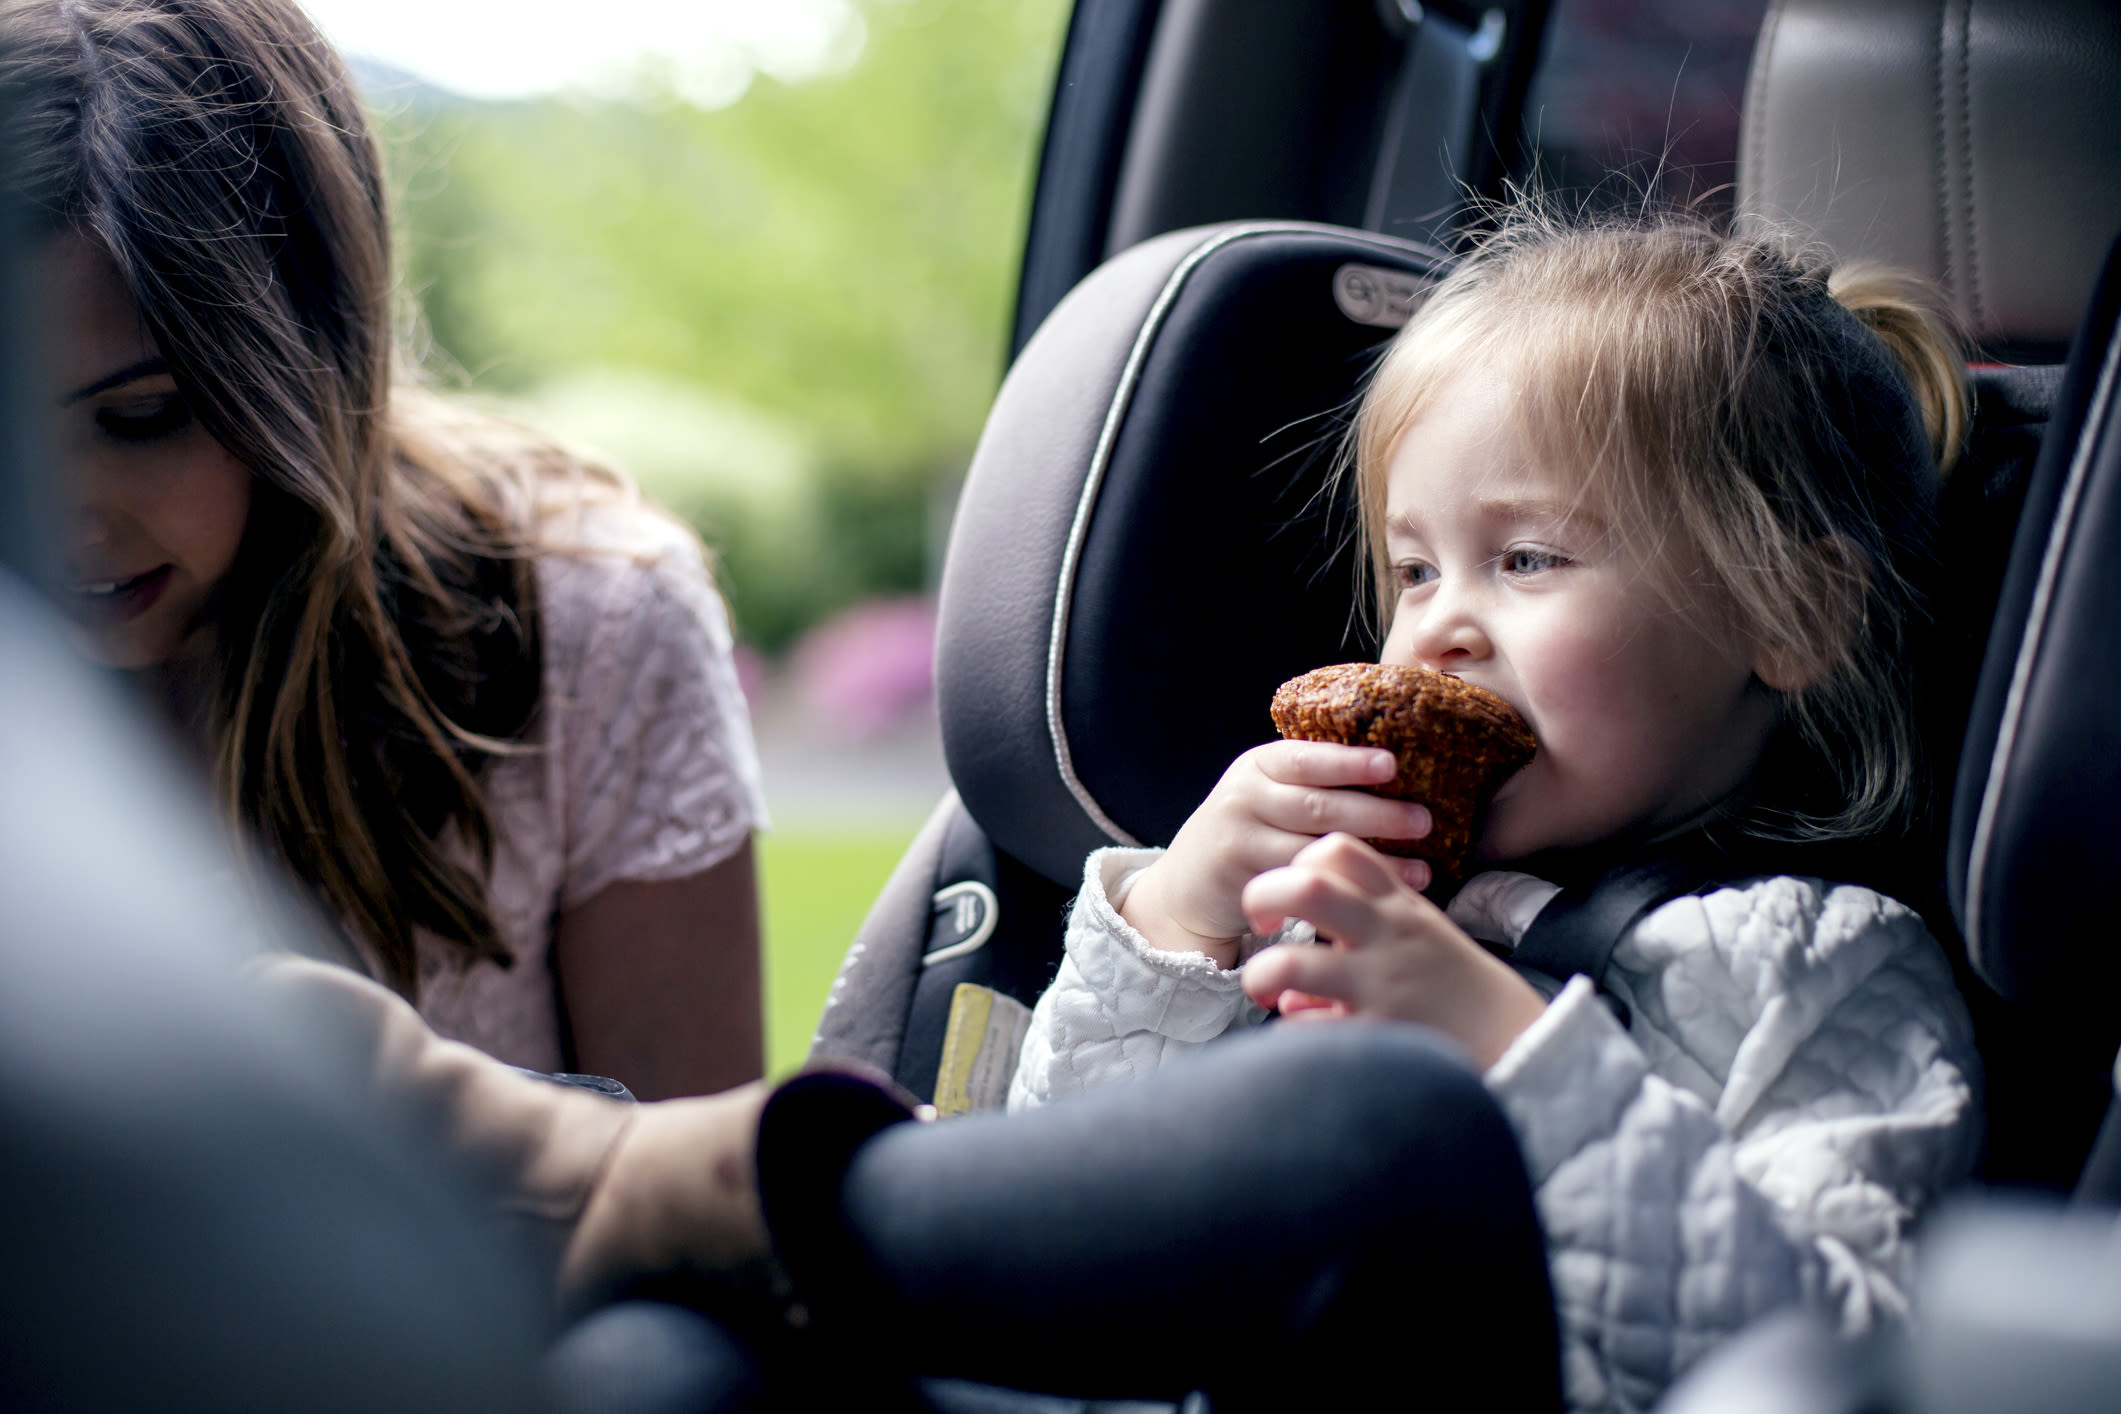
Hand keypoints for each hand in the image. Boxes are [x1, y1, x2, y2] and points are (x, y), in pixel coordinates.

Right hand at [1119, 742, 1429, 967]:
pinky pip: (1302, 884)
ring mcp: (1241, 840)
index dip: (1349, 762)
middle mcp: (1245, 797)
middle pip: (1318, 805)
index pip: (1307, 758)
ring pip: (1315, 849)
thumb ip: (1311, 782)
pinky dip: (1344, 888)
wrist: (1187, 883)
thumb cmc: (1250, 829)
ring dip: (1373, 859)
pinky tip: (1378, 893)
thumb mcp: (1267, 793)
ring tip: (1422, 869)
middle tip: (1424, 821)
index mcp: (1259, 764)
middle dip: (1376, 813)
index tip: (1392, 765)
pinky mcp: (1244, 882)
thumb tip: (1394, 770)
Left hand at [1237, 833, 1546, 1068]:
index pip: (1337, 849)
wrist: (1521, 1042)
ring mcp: (1379, 987)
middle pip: (1305, 887)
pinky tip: (1303, 1035)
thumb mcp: (1421, 935)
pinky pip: (1305, 1031)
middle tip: (1259, 923)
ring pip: (1288, 964)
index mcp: (1398, 906)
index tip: (1290, 890)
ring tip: (1264, 989)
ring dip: (1261, 975)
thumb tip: (1305, 952)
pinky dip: (1292, 1032)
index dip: (1299, 860)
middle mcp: (1387, 938)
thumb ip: (1363, 926)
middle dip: (1262, 895)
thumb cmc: (1457, 988)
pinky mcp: (1376, 1036)